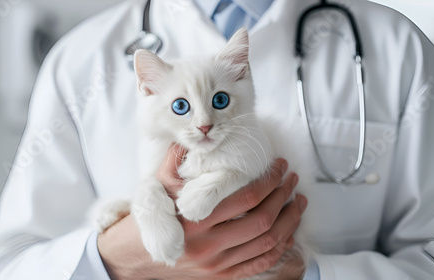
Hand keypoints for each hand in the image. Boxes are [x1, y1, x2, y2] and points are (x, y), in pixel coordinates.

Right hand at [98, 145, 307, 279]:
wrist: (135, 258)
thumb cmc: (148, 220)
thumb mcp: (157, 187)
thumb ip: (176, 160)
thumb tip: (196, 135)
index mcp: (195, 220)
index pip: (246, 198)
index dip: (269, 180)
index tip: (279, 167)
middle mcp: (209, 246)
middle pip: (263, 220)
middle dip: (284, 196)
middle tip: (292, 180)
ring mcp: (217, 265)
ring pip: (267, 243)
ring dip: (290, 221)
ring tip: (298, 201)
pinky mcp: (221, 277)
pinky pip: (260, 264)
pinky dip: (280, 247)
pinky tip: (288, 230)